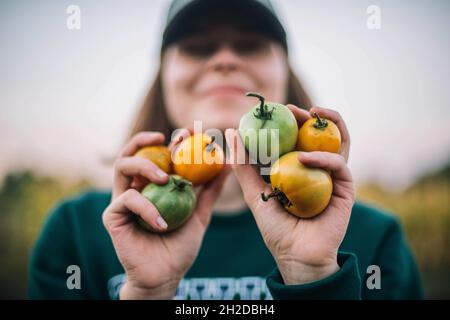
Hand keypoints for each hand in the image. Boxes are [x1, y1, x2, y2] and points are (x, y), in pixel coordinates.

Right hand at [103, 130, 229, 298]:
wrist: (165, 275)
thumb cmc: (179, 245)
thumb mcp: (199, 213)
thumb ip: (208, 191)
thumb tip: (225, 164)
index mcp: (151, 185)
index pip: (155, 154)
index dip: (169, 139)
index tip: (188, 132)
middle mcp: (135, 188)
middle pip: (131, 152)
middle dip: (146, 140)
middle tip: (166, 139)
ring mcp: (121, 200)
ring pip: (122, 166)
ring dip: (145, 166)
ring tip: (165, 178)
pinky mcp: (113, 216)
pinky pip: (128, 199)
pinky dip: (147, 208)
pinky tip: (163, 223)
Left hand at [225, 106, 354, 284]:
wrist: (295, 256)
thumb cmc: (276, 228)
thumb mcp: (255, 194)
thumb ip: (244, 168)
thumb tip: (232, 135)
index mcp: (300, 168)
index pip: (298, 137)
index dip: (290, 120)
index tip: (274, 110)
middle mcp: (319, 168)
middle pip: (319, 134)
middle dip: (308, 116)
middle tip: (292, 109)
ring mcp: (333, 177)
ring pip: (340, 141)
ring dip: (330, 122)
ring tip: (313, 113)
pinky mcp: (345, 188)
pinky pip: (339, 165)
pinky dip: (324, 157)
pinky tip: (304, 157)